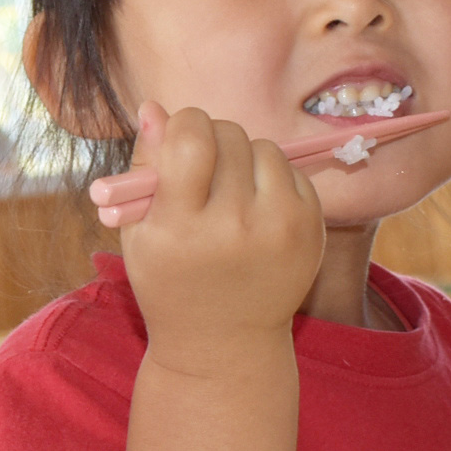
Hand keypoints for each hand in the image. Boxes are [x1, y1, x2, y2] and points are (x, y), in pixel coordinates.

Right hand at [120, 102, 327, 372]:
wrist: (225, 344)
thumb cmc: (171, 280)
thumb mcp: (140, 233)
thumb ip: (144, 168)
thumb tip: (154, 107)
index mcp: (182, 228)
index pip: (193, 138)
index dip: (184, 125)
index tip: (179, 140)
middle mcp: (236, 228)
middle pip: (230, 136)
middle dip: (212, 140)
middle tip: (203, 170)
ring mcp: (281, 230)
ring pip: (264, 147)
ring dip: (245, 158)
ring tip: (230, 193)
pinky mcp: (311, 229)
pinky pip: (291, 171)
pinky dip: (272, 180)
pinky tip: (256, 211)